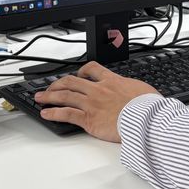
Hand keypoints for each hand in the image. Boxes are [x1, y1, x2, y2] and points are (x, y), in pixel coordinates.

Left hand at [35, 62, 158, 141]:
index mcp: (112, 81)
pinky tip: (45, 114)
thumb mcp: (144, 91)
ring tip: (39, 98)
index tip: (77, 73)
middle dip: (58, 83)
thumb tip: (140, 94)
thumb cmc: (148, 107)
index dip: (81, 70)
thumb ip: (135, 91)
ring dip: (50, 96)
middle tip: (50, 87)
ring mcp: (91, 104)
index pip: (92, 69)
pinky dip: (54, 113)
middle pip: (72, 81)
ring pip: (65, 95)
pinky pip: (67, 114)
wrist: (146, 119)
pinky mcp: (89, 119)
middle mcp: (98, 90)